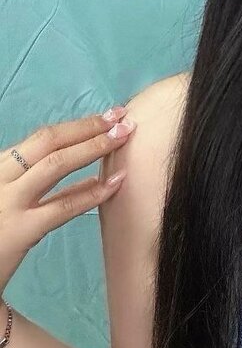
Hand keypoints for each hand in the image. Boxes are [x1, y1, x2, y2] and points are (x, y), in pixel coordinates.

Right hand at [0, 106, 136, 295]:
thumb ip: (37, 186)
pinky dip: (93, 191)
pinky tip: (116, 182)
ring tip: (124, 137)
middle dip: (88, 126)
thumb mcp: (7, 198)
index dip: (77, 125)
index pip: (40, 139)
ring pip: (55, 164)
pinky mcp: (20, 231)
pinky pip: (63, 207)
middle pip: (48, 141)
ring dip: (94, 146)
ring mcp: (7, 204)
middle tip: (122, 117)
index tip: (105, 117)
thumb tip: (89, 173)